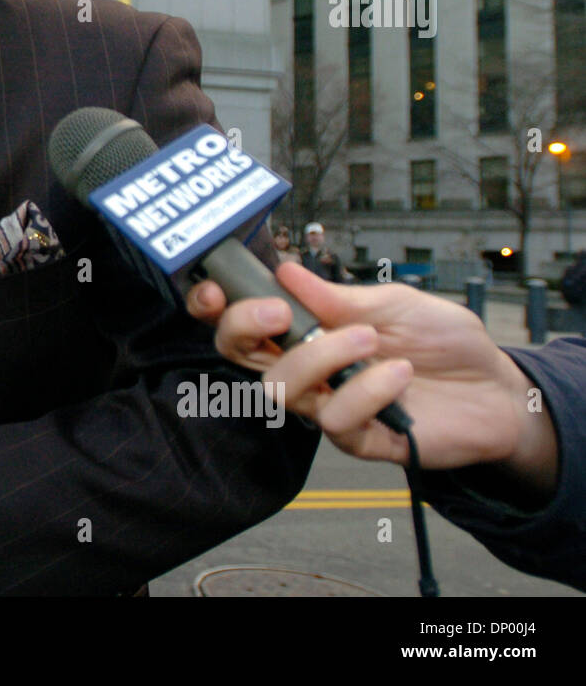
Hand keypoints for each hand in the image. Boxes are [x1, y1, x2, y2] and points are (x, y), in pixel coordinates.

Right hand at [184, 263, 557, 490]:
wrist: (496, 388)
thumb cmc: (442, 342)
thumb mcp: (393, 302)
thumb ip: (338, 296)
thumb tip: (285, 272)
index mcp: (306, 329)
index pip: (241, 322)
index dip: (215, 307)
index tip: (219, 289)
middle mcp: (308, 368)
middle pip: (240, 356)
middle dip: (246, 328)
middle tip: (281, 311)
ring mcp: (328, 404)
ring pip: (283, 389)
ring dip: (322, 356)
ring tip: (369, 339)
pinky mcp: (357, 439)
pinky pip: (336, 419)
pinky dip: (368, 390)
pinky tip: (400, 375)